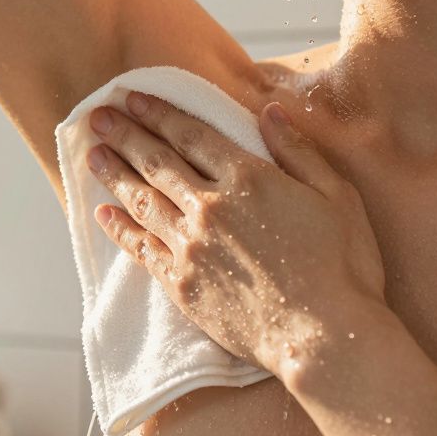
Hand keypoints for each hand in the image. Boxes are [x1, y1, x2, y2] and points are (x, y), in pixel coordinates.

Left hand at [84, 90, 388, 378]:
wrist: (325, 337)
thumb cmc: (344, 267)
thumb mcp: (337, 195)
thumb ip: (298, 150)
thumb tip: (268, 110)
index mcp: (249, 179)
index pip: (191, 135)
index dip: (158, 114)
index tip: (133, 98)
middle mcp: (211, 208)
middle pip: (157, 162)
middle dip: (124, 135)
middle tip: (98, 116)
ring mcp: (192, 247)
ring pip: (142, 201)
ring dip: (114, 174)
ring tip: (92, 154)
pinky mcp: (182, 284)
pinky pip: (141, 248)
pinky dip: (120, 228)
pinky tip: (104, 213)